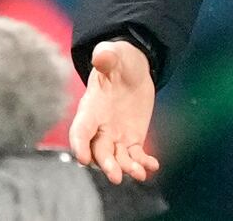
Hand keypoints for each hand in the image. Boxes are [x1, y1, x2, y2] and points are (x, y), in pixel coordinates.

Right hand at [69, 39, 160, 184]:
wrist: (132, 70)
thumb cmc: (117, 61)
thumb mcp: (113, 54)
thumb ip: (106, 56)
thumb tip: (100, 56)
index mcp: (90, 109)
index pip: (80, 130)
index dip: (79, 145)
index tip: (83, 159)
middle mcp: (100, 127)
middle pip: (99, 151)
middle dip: (106, 164)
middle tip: (116, 176)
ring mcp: (116, 136)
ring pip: (118, 158)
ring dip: (127, 168)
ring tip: (140, 174)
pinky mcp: (132, 139)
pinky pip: (136, 155)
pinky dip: (143, 162)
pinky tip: (153, 165)